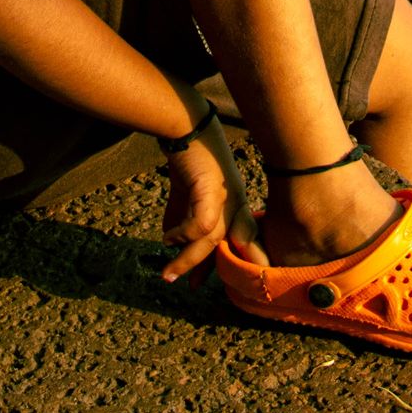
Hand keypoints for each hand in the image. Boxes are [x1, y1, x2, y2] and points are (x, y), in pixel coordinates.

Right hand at [157, 122, 252, 282]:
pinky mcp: (210, 188)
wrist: (187, 124)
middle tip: (193, 287)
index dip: (239, 263)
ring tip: (168, 276)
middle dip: (215, 269)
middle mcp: (237, 202)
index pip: (244, 240)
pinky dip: (183, 235)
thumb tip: (170, 243)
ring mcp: (226, 196)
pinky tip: (167, 239)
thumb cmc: (191, 158)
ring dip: (187, 260)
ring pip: (212, 240)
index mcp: (237, 205)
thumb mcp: (188, 193)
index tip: (221, 280)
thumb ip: (183, 217)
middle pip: (232, 245)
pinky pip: (201, 224)